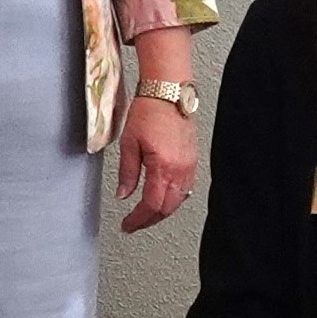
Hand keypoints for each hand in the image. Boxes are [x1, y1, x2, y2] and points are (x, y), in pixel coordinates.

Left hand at [116, 92, 200, 231]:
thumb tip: (123, 194)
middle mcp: (180, 169)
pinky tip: (164, 197)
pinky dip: (174, 199)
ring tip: (147, 214)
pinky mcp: (193, 160)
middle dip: (150, 219)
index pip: (151, 205)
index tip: (128, 225)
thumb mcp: (129, 143)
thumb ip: (127, 172)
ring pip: (179, 201)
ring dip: (162, 211)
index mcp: (163, 167)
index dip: (138, 219)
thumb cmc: (149, 111)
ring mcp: (189, 165)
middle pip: (167, 208)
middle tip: (135, 223)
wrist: (168, 92)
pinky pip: (186, 188)